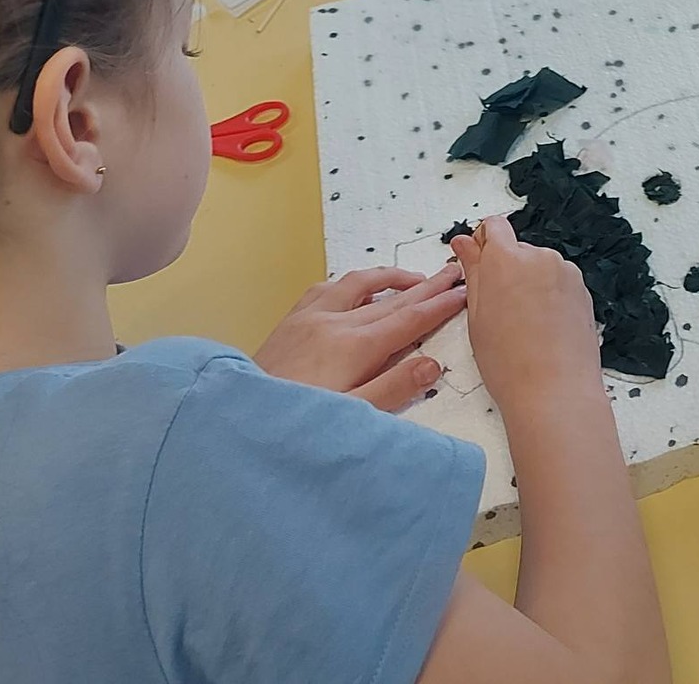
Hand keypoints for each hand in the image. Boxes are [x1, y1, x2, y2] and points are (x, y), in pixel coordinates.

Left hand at [254, 263, 467, 410]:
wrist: (234, 423)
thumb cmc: (295, 427)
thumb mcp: (351, 418)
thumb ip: (393, 389)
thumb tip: (432, 363)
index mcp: (354, 347)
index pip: (409, 319)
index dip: (440, 305)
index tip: (465, 292)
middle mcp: (333, 323)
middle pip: (390, 298)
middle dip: (426, 285)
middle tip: (453, 271)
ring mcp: (308, 318)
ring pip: (357, 284)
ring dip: (389, 278)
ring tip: (412, 279)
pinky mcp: (289, 323)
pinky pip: (325, 290)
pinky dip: (349, 285)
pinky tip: (353, 290)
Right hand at [452, 218, 603, 419]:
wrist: (555, 391)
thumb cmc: (507, 360)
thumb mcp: (476, 315)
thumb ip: (473, 271)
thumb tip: (464, 241)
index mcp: (506, 258)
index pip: (494, 226)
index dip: (484, 244)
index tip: (479, 267)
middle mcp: (539, 256)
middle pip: (517, 250)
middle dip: (506, 270)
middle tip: (498, 311)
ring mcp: (565, 271)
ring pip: (538, 267)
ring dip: (529, 283)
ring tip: (523, 325)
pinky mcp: (583, 289)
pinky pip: (558, 282)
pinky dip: (549, 296)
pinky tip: (544, 328)